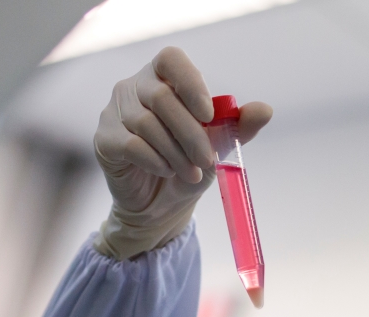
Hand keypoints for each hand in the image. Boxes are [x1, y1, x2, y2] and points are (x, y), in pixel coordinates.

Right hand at [92, 46, 271, 258]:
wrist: (162, 205)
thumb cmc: (189, 165)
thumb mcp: (218, 146)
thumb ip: (239, 127)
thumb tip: (265, 110)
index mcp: (163, 78)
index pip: (171, 59)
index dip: (190, 83)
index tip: (210, 114)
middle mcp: (133, 87)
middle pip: (162, 97)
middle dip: (191, 133)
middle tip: (208, 160)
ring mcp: (114, 112)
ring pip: (147, 123)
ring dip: (176, 153)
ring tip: (192, 173)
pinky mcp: (104, 140)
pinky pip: (131, 144)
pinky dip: (155, 160)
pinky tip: (167, 171)